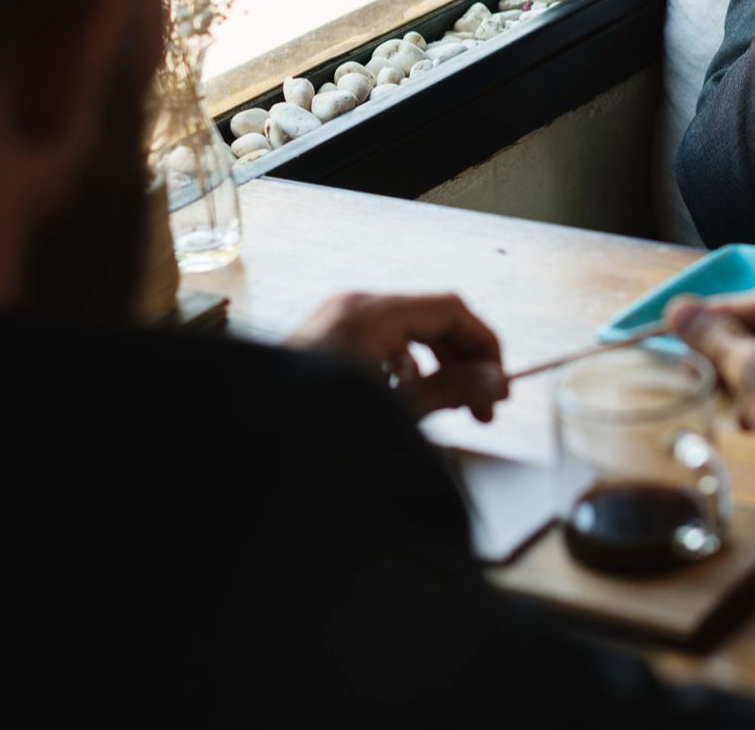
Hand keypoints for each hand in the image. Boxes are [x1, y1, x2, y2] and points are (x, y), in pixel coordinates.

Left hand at [290, 292, 506, 421]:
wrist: (254, 447)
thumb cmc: (317, 428)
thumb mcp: (395, 412)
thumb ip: (451, 391)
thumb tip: (496, 382)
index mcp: (370, 313)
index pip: (450, 310)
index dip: (484, 346)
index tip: (500, 386)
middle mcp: (353, 308)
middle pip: (430, 319)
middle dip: (462, 361)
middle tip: (485, 407)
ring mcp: (335, 323)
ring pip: (407, 333)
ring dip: (436, 368)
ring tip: (452, 410)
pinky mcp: (326, 343)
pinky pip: (380, 344)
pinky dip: (405, 370)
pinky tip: (410, 404)